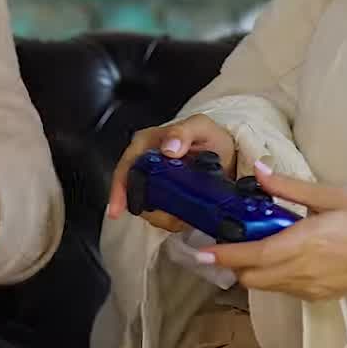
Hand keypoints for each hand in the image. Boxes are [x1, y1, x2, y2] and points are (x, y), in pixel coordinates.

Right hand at [106, 113, 237, 232]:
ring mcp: (153, 182)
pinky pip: (161, 215)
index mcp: (146, 143)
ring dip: (163, 217)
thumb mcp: (200, 127)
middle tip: (171, 217)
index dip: (119, 188)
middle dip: (147, 209)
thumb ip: (184, 133)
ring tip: (183, 214)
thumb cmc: (211, 137)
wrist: (229, 156)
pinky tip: (185, 215)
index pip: (126, 167)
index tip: (117, 209)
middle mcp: (145, 163)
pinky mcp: (164, 197)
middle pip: (132, 193)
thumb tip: (169, 148)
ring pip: (146, 208)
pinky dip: (172, 220)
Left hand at [198, 162, 346, 301]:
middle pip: (251, 277)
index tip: (202, 250)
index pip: (254, 256)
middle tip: (228, 241)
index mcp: (305, 243)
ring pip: (265, 286)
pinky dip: (271, 277)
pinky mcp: (317, 297)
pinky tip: (279, 257)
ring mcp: (310, 288)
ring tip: (253, 246)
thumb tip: (258, 169)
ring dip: (252, 271)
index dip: (225, 255)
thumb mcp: (331, 196)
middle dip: (234, 264)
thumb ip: (290, 187)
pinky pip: (283, 290)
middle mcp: (303, 271)